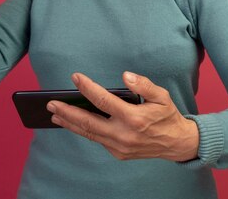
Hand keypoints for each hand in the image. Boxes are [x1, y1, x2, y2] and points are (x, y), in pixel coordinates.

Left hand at [47, 72, 199, 161]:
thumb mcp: (161, 96)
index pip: (103, 101)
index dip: (87, 88)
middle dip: (67, 111)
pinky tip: (73, 122)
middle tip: (51, 103)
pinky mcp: (118, 153)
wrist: (176, 143)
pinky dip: (84, 130)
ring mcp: (119, 146)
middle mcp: (124, 134)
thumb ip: (143, 84)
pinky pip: (97, 139)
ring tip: (55, 114)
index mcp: (134, 118)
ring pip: (89, 133)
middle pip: (88, 122)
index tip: (75, 77)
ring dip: (69, 123)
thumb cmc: (167, 116)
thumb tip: (125, 76)